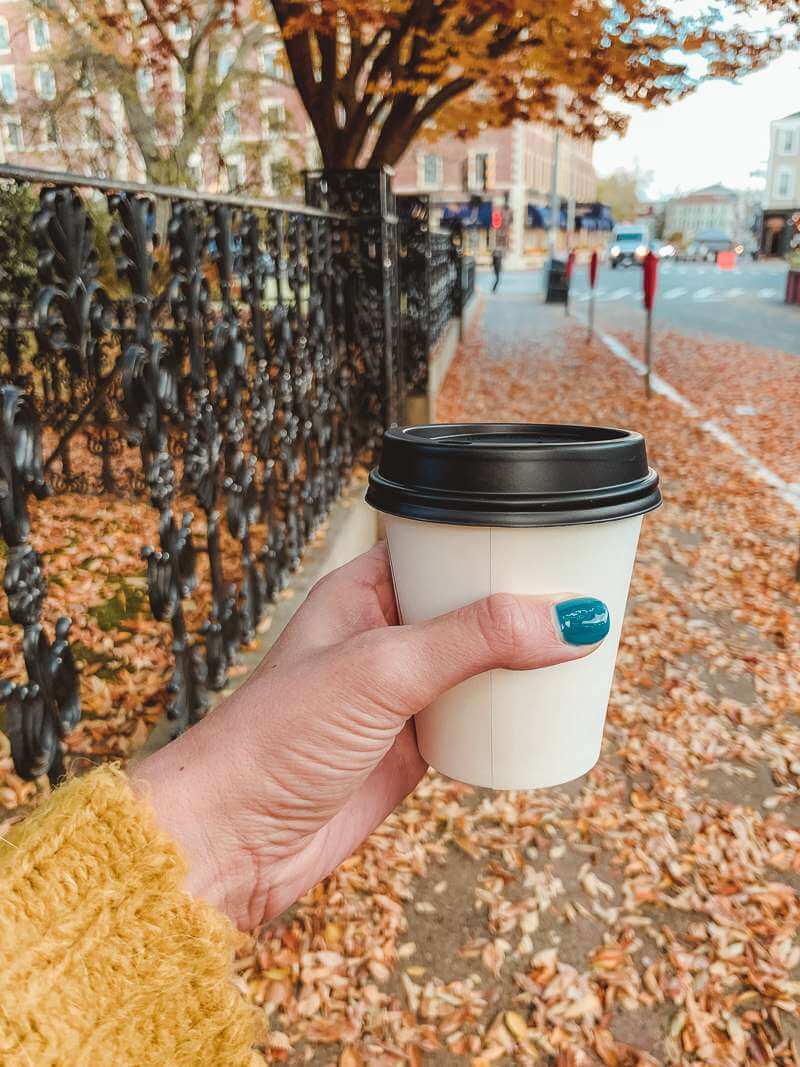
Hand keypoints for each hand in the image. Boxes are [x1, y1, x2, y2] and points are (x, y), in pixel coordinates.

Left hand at [131, 542, 606, 929]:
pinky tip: (551, 708)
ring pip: (478, 664)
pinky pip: (476, 719)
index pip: (438, 547)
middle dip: (521, 604)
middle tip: (586, 595)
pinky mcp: (411, 747)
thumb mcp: (383, 668)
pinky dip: (512, 714)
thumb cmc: (280, 735)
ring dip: (523, 660)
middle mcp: (383, 635)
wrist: (233, 837)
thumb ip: (474, 640)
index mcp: (363, 591)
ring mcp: (398, 693)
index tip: (554, 539)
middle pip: (468, 606)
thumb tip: (572, 620)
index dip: (492, 540)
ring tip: (584, 646)